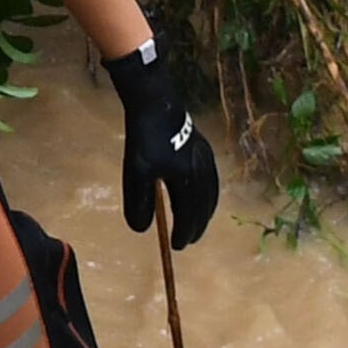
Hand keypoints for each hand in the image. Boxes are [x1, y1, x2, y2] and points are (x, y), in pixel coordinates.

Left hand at [108, 41, 217, 245]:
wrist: (156, 101)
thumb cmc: (144, 138)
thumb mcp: (136, 172)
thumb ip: (139, 202)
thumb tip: (141, 229)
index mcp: (185, 179)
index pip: (187, 214)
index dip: (183, 232)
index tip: (177, 246)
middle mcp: (200, 171)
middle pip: (202, 206)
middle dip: (197, 225)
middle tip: (189, 240)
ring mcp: (205, 158)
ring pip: (210, 193)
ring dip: (205, 212)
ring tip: (199, 222)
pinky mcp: (204, 147)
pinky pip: (212, 178)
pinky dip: (209, 193)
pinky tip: (203, 194)